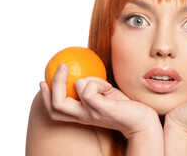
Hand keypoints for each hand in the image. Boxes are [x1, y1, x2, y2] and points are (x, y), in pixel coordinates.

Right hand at [40, 63, 159, 138]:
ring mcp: (91, 113)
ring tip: (104, 83)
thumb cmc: (127, 106)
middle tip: (61, 66)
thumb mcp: (106, 94)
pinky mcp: (100, 108)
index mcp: (83, 114)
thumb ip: (95, 87)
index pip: (56, 110)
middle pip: (56, 106)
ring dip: (87, 79)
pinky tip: (108, 87)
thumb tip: (86, 70)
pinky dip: (96, 82)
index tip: (43, 81)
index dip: (46, 97)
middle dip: (53, 84)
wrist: (143, 121)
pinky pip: (88, 89)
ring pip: (72, 91)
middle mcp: (83, 116)